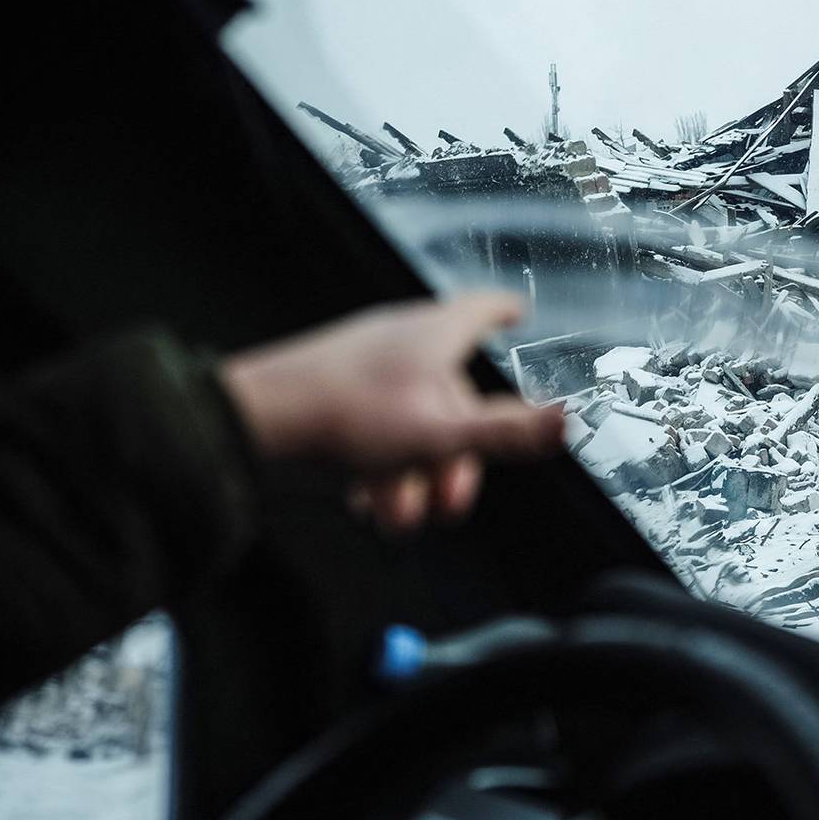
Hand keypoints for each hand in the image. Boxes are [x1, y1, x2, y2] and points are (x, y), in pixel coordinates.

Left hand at [220, 292, 564, 530]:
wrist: (254, 428)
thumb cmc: (343, 414)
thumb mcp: (443, 432)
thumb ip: (507, 432)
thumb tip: (565, 422)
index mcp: (431, 334)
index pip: (480, 307)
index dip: (504, 310)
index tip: (518, 311)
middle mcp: (399, 345)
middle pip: (454, 394)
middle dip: (459, 455)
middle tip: (453, 497)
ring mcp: (364, 373)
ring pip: (413, 425)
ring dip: (415, 477)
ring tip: (402, 512)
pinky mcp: (333, 402)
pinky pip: (374, 438)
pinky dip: (380, 473)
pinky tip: (369, 502)